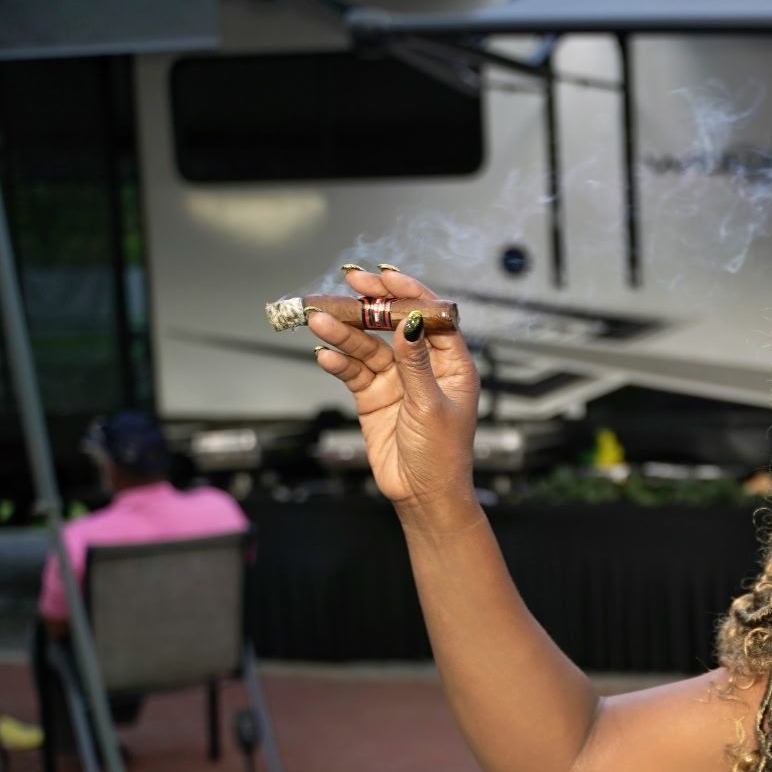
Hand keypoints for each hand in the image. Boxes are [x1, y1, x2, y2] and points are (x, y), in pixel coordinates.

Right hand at [308, 265, 479, 511]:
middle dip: (371, 304)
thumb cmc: (443, 456)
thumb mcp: (431, 406)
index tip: (385, 276)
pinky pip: (352, 371)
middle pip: (395, 324)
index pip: (432, 317)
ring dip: (344, 332)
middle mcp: (424, 366)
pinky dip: (338, 361)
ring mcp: (396, 380)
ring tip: (319, 320)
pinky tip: (325, 354)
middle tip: (348, 283)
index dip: (410, 293)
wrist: (422, 495)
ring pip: (367, 346)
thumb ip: (416, 363)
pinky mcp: (373, 396)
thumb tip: (410, 322)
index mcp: (452, 365)